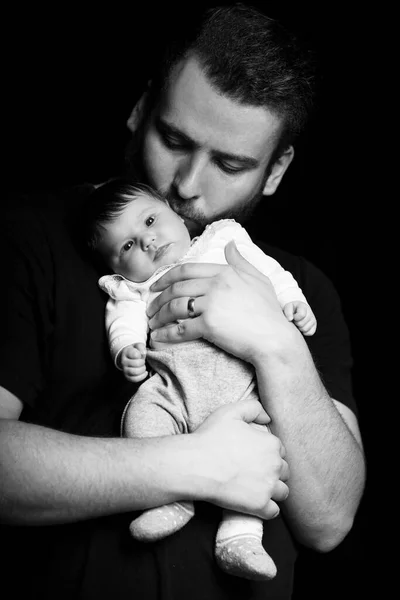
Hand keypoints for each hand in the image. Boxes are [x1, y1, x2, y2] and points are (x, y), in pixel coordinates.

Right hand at [120, 343, 147, 382]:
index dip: (141, 355)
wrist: (129, 357)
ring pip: (135, 372)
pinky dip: (142, 376)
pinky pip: (135, 379)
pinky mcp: (127, 377)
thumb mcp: (138, 346)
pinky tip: (145, 372)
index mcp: (126, 352)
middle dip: (143, 362)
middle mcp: (123, 361)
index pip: (135, 354)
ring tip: (143, 366)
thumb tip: (143, 353)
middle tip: (142, 361)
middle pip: (136, 364)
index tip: (141, 355)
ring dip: (142, 369)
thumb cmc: (135, 351)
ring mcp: (124, 370)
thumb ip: (141, 347)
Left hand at [148, 241, 295, 364]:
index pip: (187, 270)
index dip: (166, 277)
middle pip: (176, 288)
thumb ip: (240, 261)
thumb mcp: (258, 280)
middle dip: (158, 298)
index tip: (155, 286)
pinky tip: (158, 338)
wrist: (276, 339)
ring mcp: (212, 304)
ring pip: (174, 307)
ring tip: (153, 323)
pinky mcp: (209, 325)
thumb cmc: (269, 312)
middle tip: (150, 308)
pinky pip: (180, 329)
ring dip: (159, 316)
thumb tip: (230, 245)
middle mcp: (216, 284)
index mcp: (225, 272)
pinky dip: (166, 334)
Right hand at [192, 399, 288, 519]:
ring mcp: (268, 487)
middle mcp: (275, 466)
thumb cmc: (211, 437)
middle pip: (283, 471)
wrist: (196, 465)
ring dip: (274, 490)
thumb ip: (253, 409)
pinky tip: (256, 502)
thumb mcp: (231, 412)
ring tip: (258, 488)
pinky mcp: (260, 506)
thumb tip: (268, 418)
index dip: (267, 452)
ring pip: (283, 491)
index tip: (254, 456)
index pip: (280, 450)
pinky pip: (274, 511)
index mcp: (271, 444)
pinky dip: (267, 508)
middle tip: (255, 472)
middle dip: (273, 471)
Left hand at [283, 301, 316, 335]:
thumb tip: (290, 319)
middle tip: (294, 321)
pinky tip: (301, 327)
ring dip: (299, 328)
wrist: (294, 312)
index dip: (295, 318)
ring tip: (297, 324)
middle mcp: (310, 312)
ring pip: (305, 329)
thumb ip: (287, 312)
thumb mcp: (287, 308)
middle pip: (302, 323)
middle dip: (296, 323)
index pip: (302, 315)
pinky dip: (304, 332)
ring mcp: (313, 319)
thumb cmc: (290, 310)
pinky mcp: (314, 326)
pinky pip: (310, 333)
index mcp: (303, 306)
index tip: (293, 317)